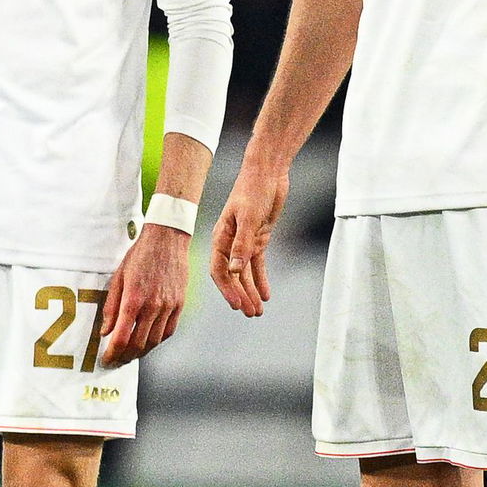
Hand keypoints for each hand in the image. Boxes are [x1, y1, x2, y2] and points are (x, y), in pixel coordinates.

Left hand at [99, 222, 189, 367]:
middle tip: (116, 360)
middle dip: (125, 357)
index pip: (122, 337)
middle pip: (138, 344)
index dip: (113, 353)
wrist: (167, 239)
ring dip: (140, 352)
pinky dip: (157, 341)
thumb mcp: (118, 276)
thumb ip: (111, 306)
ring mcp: (168, 307)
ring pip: (154, 342)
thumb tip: (106, 331)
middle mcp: (153, 306)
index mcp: (134, 298)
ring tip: (130, 354)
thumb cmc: (140, 254)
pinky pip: (168, 331)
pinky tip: (148, 341)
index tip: (106, 359)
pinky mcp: (179, 305)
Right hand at [210, 159, 287, 316]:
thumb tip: (236, 270)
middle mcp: (229, 241)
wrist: (267, 172)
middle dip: (240, 295)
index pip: (219, 269)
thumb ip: (242, 244)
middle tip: (250, 313)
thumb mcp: (248, 217)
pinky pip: (257, 264)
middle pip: (232, 275)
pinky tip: (265, 294)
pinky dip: (260, 279)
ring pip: (244, 273)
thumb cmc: (253, 189)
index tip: (237, 305)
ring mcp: (243, 241)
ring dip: (250, 291)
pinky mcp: (257, 238)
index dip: (227, 289)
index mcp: (220, 236)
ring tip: (257, 310)